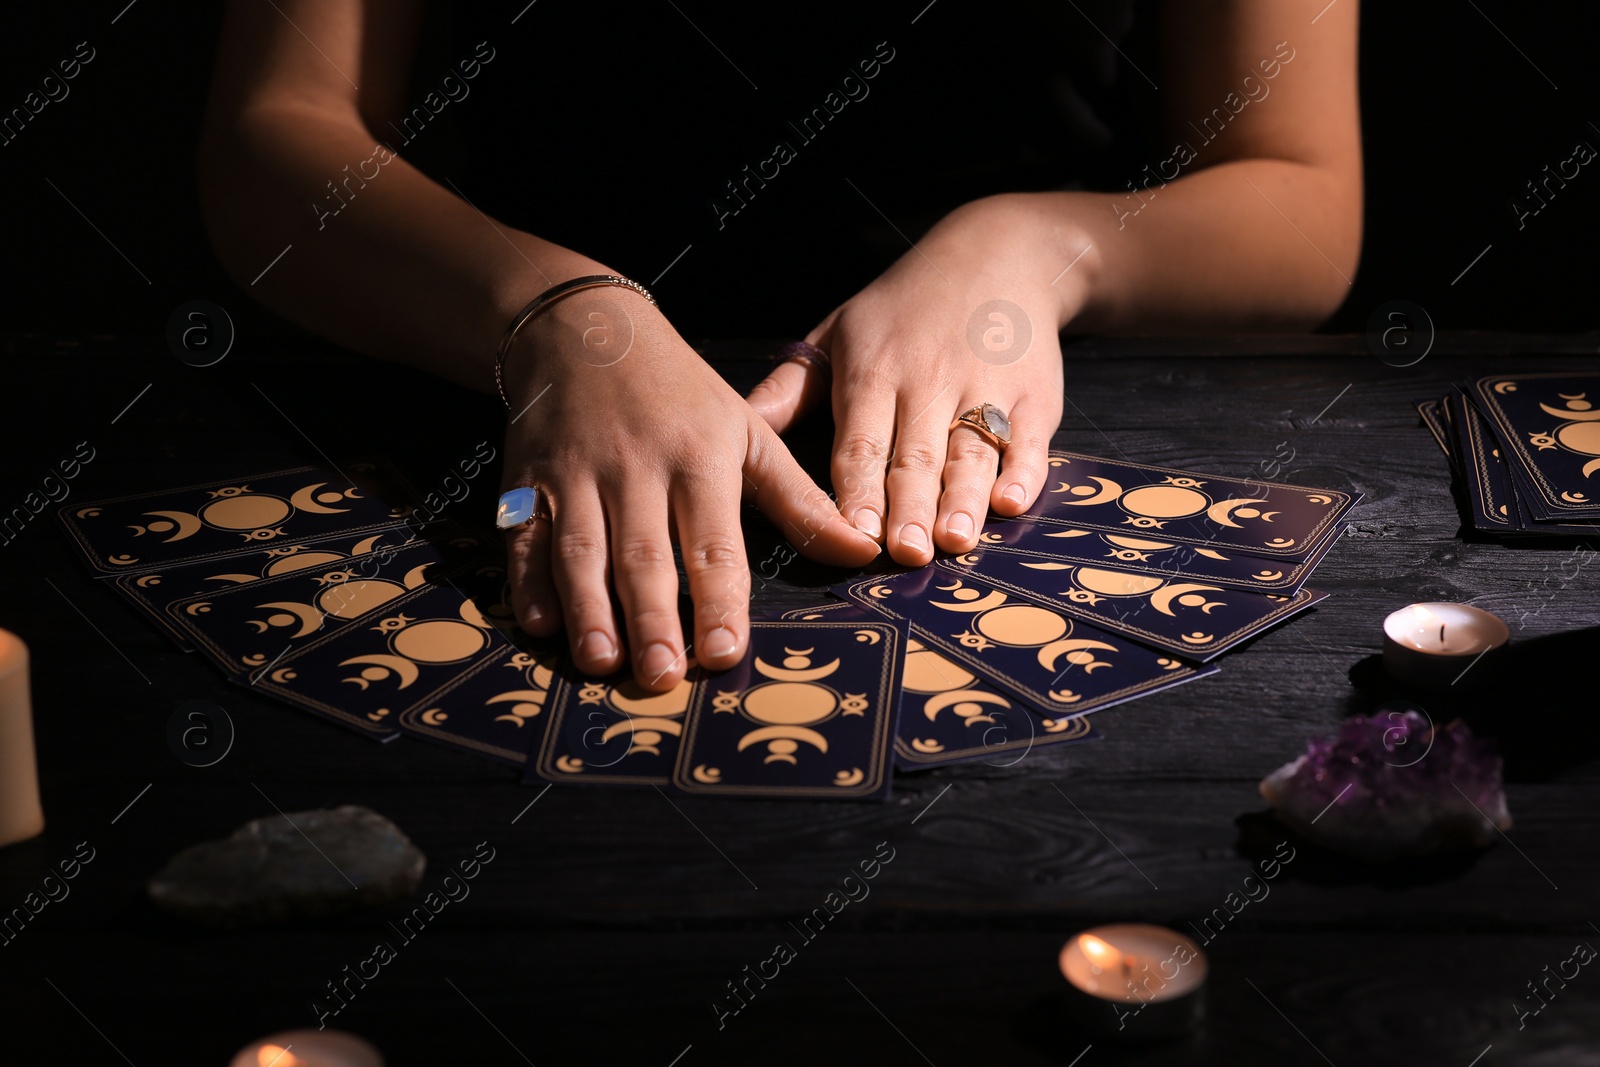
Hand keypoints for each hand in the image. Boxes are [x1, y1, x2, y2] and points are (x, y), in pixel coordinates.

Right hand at [501, 286, 878, 691]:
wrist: (584, 330)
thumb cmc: (680, 394)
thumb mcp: (747, 433)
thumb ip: (799, 501)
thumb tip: (861, 552)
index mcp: (699, 460)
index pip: (712, 541)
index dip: (717, 599)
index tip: (723, 651)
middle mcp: (636, 469)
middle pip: (644, 554)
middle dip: (651, 618)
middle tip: (660, 677)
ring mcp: (576, 475)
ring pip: (581, 550)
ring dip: (588, 610)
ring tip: (601, 663)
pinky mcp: (527, 479)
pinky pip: (524, 536)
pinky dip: (527, 581)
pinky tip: (539, 624)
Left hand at [748, 195, 1083, 565]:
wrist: (999, 253)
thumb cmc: (903, 307)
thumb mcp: (838, 333)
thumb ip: (789, 390)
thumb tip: (730, 427)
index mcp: (873, 372)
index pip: (862, 441)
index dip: (859, 488)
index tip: (854, 532)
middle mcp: (928, 382)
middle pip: (916, 456)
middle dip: (910, 507)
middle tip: (905, 553)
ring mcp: (985, 388)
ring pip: (972, 452)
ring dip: (963, 499)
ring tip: (954, 541)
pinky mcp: (1034, 395)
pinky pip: (1030, 440)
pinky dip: (1024, 472)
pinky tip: (1011, 502)